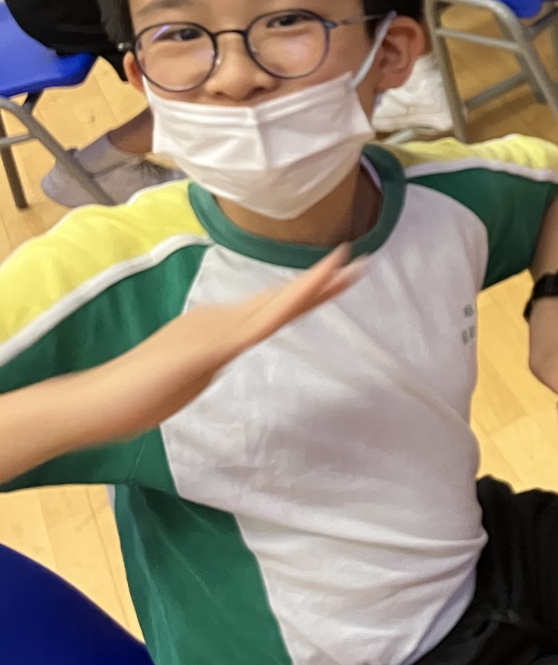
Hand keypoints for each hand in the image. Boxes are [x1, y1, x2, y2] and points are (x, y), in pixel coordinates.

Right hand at [90, 246, 361, 440]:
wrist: (93, 404)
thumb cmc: (134, 397)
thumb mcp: (187, 377)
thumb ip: (208, 362)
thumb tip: (221, 355)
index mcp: (215, 329)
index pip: (270, 308)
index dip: (304, 291)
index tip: (337, 276)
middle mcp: (217, 321)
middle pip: (280, 300)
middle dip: (321, 282)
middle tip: (359, 260)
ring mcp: (212, 331)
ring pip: (274, 306)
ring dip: (312, 287)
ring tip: (347, 265)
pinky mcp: (205, 347)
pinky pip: (255, 327)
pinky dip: (284, 307)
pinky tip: (304, 299)